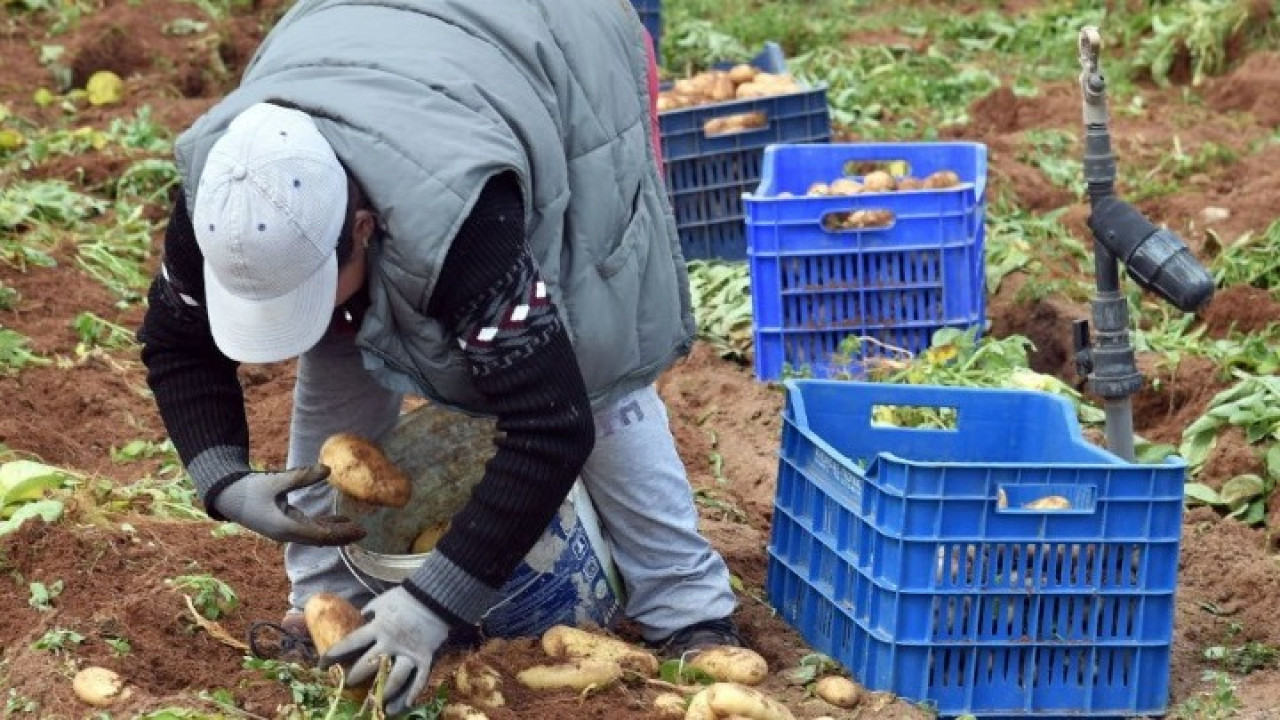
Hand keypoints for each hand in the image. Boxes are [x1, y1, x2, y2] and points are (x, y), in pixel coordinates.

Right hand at [212, 466, 365, 545]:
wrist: (226, 496)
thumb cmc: (248, 489)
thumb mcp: (276, 481)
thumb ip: (302, 476)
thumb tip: (329, 469)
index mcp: (284, 527)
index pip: (319, 535)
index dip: (340, 533)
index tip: (358, 530)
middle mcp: (286, 533)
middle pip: (320, 538)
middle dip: (342, 536)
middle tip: (364, 532)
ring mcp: (285, 529)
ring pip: (316, 534)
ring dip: (335, 532)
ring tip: (356, 528)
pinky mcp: (285, 523)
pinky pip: (309, 527)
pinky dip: (325, 525)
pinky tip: (339, 520)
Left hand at [320, 586, 449, 714]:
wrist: (435, 598)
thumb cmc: (406, 597)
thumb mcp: (383, 601)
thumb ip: (370, 611)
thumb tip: (359, 617)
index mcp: (378, 627)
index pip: (351, 643)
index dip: (334, 654)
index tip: (322, 664)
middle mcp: (391, 643)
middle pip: (369, 665)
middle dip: (355, 677)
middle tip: (348, 684)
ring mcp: (409, 652)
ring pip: (394, 678)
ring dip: (383, 692)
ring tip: (376, 702)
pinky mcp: (424, 657)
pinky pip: (419, 679)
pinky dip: (413, 693)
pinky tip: (405, 705)